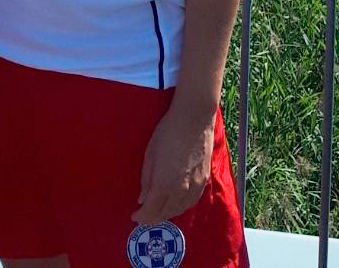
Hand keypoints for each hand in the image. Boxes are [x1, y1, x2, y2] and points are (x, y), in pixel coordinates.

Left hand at [132, 104, 213, 224]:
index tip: (134, 216)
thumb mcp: (149, 154)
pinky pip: (190, 203)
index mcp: (164, 184)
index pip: (151, 210)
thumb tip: (142, 198)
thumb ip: (146, 179)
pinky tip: (174, 205)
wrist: (194, 121)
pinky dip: (180, 208)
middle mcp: (180, 191)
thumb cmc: (167, 133)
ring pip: (179, 210)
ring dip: (166, 214)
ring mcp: (195, 187)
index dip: (141, 217)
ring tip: (157, 213)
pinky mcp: (204, 182)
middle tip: (143, 217)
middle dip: (152, 218)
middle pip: (165, 213)